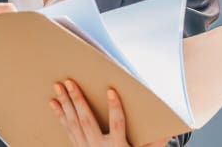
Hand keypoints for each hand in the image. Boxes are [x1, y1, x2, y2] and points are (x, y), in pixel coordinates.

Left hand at [49, 79, 168, 146]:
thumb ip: (155, 143)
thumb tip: (168, 131)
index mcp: (118, 146)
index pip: (117, 123)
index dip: (114, 107)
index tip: (110, 91)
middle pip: (87, 120)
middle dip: (77, 100)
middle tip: (69, 82)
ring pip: (74, 123)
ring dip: (65, 104)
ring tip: (58, 88)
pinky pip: (67, 130)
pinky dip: (60, 116)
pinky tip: (53, 104)